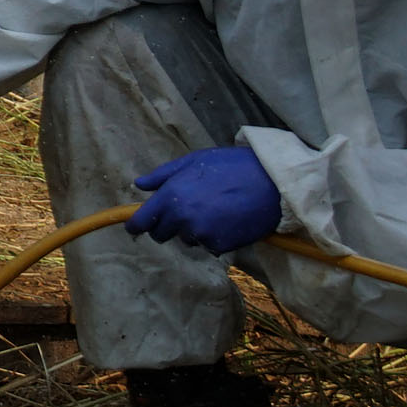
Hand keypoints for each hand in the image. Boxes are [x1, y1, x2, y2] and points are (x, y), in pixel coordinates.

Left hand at [126, 145, 283, 253]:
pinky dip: (214, 237)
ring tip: (214, 209)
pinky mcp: (219, 245)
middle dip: (167, 226)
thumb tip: (139, 185)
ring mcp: (201, 234)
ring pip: (186, 239)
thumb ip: (162, 175)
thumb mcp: (193, 161)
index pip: (141, 222)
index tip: (135, 228)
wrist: (271, 182)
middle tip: (187, 210)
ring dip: (193, 230)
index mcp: (172, 195)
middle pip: (161, 234)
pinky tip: (227, 220)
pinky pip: (208, 245)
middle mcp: (182, 217)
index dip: (135, 226)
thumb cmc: (232, 166)